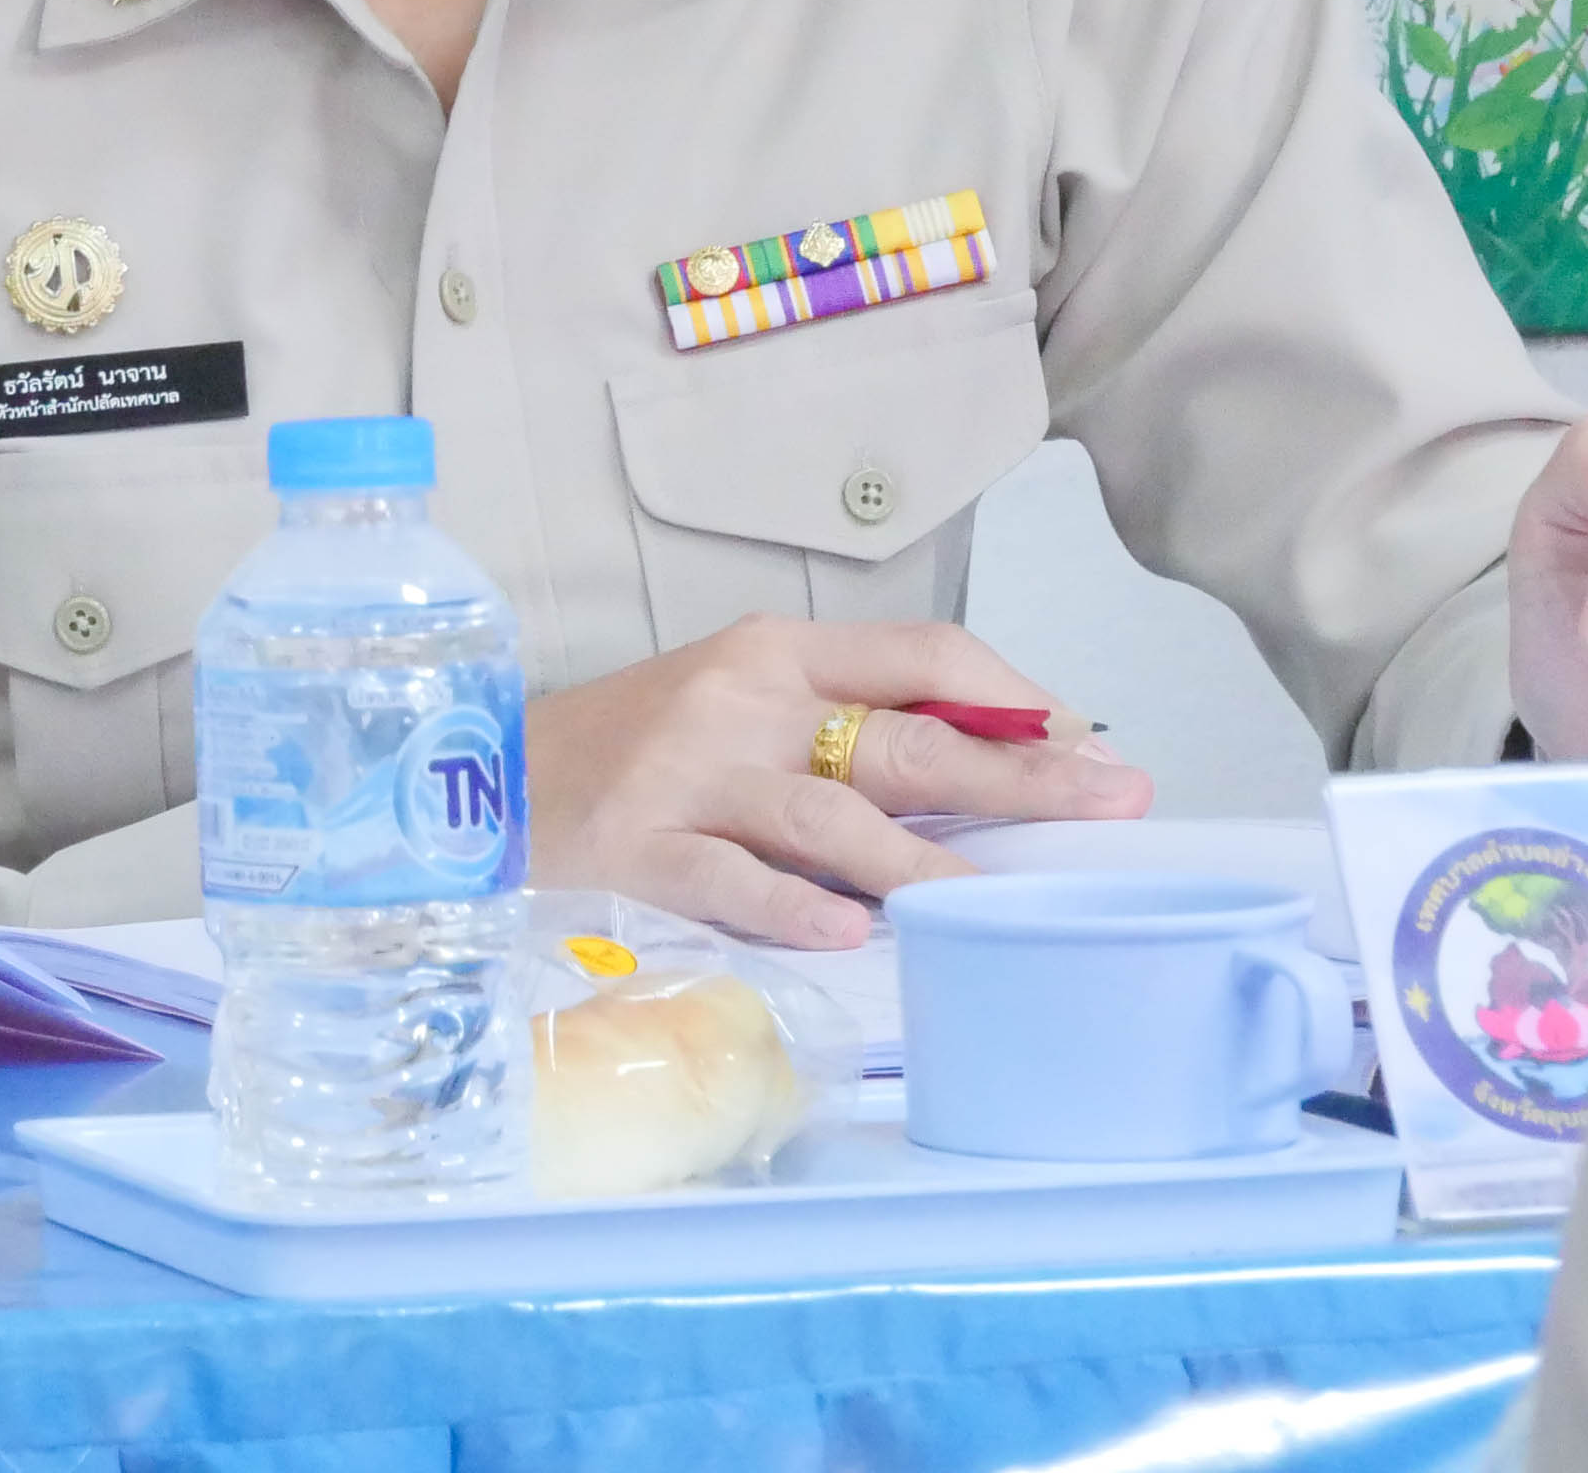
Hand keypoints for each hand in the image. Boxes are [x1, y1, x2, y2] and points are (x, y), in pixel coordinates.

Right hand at [523, 617, 1151, 948]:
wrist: (477, 783)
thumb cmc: (627, 755)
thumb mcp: (737, 709)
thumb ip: (845, 731)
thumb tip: (993, 775)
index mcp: (774, 654)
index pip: (923, 655)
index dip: (1017, 699)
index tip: (1089, 748)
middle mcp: (739, 702)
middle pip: (904, 738)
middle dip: (1020, 774)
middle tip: (1110, 804)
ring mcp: (687, 777)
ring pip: (829, 815)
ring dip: (923, 864)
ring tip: (996, 903)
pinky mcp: (637, 848)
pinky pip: (730, 880)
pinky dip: (792, 906)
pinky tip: (849, 932)